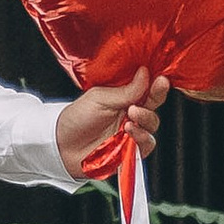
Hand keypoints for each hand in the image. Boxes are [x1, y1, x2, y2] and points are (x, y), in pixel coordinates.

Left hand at [57, 66, 168, 181]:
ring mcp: (132, 131)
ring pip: (152, 124)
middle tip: (149, 94)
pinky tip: (130, 131)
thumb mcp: (99, 98)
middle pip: (154, 105)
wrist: (62, 145)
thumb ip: (125, 91)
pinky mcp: (131, 149)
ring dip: (145, 119)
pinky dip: (142, 137)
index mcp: (124, 97)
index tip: (161, 80)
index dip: (156, 84)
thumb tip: (145, 74)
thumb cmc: (77, 118)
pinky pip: (146, 144)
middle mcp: (131, 113)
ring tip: (131, 116)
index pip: (146, 88)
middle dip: (156, 98)